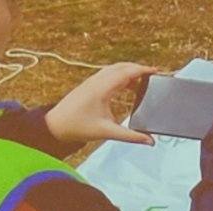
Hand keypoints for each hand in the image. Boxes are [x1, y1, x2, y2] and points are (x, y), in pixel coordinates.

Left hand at [44, 62, 158, 145]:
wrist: (55, 125)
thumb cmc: (78, 127)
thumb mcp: (107, 132)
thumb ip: (131, 136)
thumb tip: (150, 141)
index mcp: (101, 89)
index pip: (126, 73)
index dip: (143, 70)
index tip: (157, 71)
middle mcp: (96, 81)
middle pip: (121, 67)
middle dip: (138, 68)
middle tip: (154, 74)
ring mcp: (91, 81)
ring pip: (114, 69)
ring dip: (129, 71)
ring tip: (143, 80)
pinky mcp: (89, 85)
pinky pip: (108, 74)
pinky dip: (121, 76)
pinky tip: (127, 86)